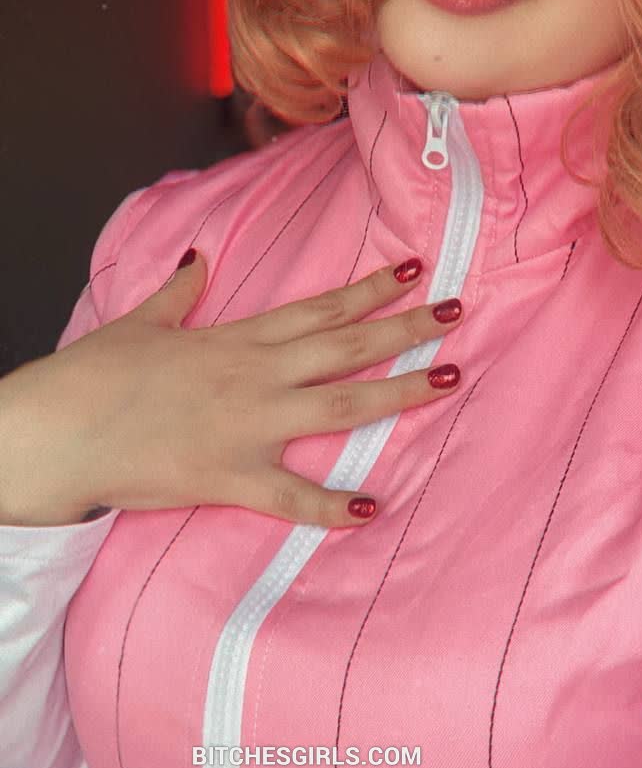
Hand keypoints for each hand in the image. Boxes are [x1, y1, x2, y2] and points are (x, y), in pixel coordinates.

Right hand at [0, 252, 461, 527]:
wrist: (57, 432)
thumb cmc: (95, 376)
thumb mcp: (143, 323)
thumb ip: (181, 292)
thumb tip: (200, 258)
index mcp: (238, 339)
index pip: (319, 307)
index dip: (371, 289)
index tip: (416, 270)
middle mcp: (256, 375)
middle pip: (346, 347)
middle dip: (406, 329)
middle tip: (458, 313)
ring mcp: (248, 426)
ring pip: (340, 406)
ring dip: (398, 394)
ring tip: (447, 380)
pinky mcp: (230, 477)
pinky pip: (291, 495)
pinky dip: (332, 505)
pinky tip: (372, 509)